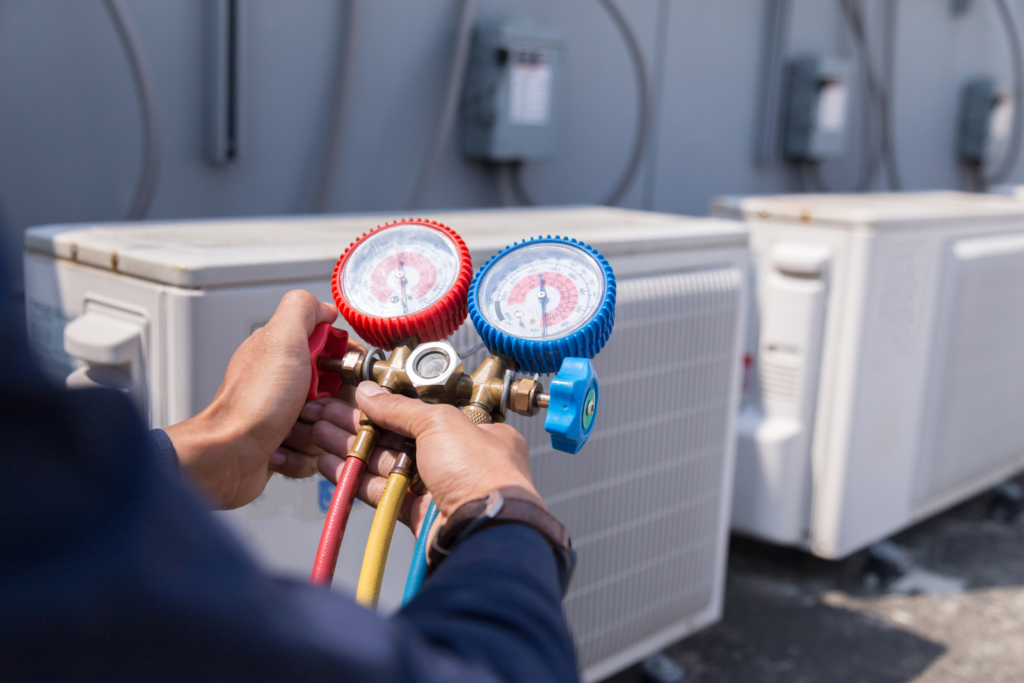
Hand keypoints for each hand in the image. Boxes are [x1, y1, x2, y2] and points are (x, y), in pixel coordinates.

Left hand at [164, 290, 344, 508]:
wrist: (227, 455)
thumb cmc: (252, 404)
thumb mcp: (281, 340)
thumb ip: (303, 309)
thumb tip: (325, 307)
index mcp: (286, 352)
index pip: (337, 353)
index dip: (345, 365)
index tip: (340, 376)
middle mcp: (285, 382)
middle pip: (339, 394)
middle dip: (333, 407)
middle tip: (311, 407)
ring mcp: (285, 415)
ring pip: (329, 426)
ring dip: (316, 434)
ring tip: (291, 431)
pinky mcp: (284, 445)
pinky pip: (315, 454)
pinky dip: (302, 457)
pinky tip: (281, 449)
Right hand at [305, 381, 543, 537]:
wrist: (484, 529)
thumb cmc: (481, 473)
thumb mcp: (439, 423)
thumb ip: (399, 408)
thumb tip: (369, 392)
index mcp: (475, 431)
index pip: (423, 412)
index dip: (387, 405)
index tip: (357, 400)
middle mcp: (459, 459)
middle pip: (399, 437)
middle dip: (360, 426)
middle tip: (327, 415)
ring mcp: (438, 487)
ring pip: (386, 464)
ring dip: (353, 450)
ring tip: (319, 435)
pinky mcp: (419, 514)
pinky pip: (383, 492)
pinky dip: (357, 479)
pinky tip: (332, 466)